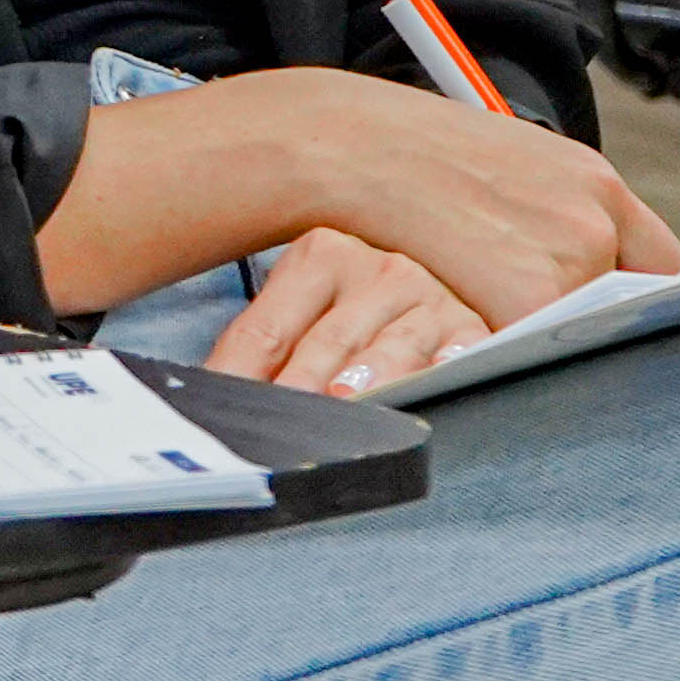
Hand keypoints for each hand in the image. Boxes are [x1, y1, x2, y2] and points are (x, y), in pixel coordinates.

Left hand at [207, 230, 483, 397]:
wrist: (438, 280)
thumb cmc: (355, 305)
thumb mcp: (303, 308)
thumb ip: (259, 347)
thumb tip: (209, 396)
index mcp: (320, 256)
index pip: (266, 330)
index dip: (239, 376)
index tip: (220, 413)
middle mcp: (378, 270)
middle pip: (327, 344)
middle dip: (302, 389)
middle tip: (282, 424)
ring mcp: (428, 299)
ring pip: (390, 350)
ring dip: (366, 382)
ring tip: (344, 404)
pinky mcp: (470, 331)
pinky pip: (453, 358)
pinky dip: (438, 375)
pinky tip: (424, 390)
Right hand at [225, 65, 679, 329]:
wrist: (348, 148)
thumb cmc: (407, 155)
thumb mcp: (505, 169)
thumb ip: (553, 218)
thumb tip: (578, 267)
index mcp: (595, 185)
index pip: (661, 266)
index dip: (638, 298)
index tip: (618, 316)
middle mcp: (595, 221)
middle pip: (626, 307)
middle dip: (589, 323)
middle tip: (540, 326)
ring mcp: (568, 263)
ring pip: (577, 332)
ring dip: (542, 338)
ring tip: (481, 320)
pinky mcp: (528, 302)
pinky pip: (534, 352)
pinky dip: (505, 354)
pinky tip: (465, 328)